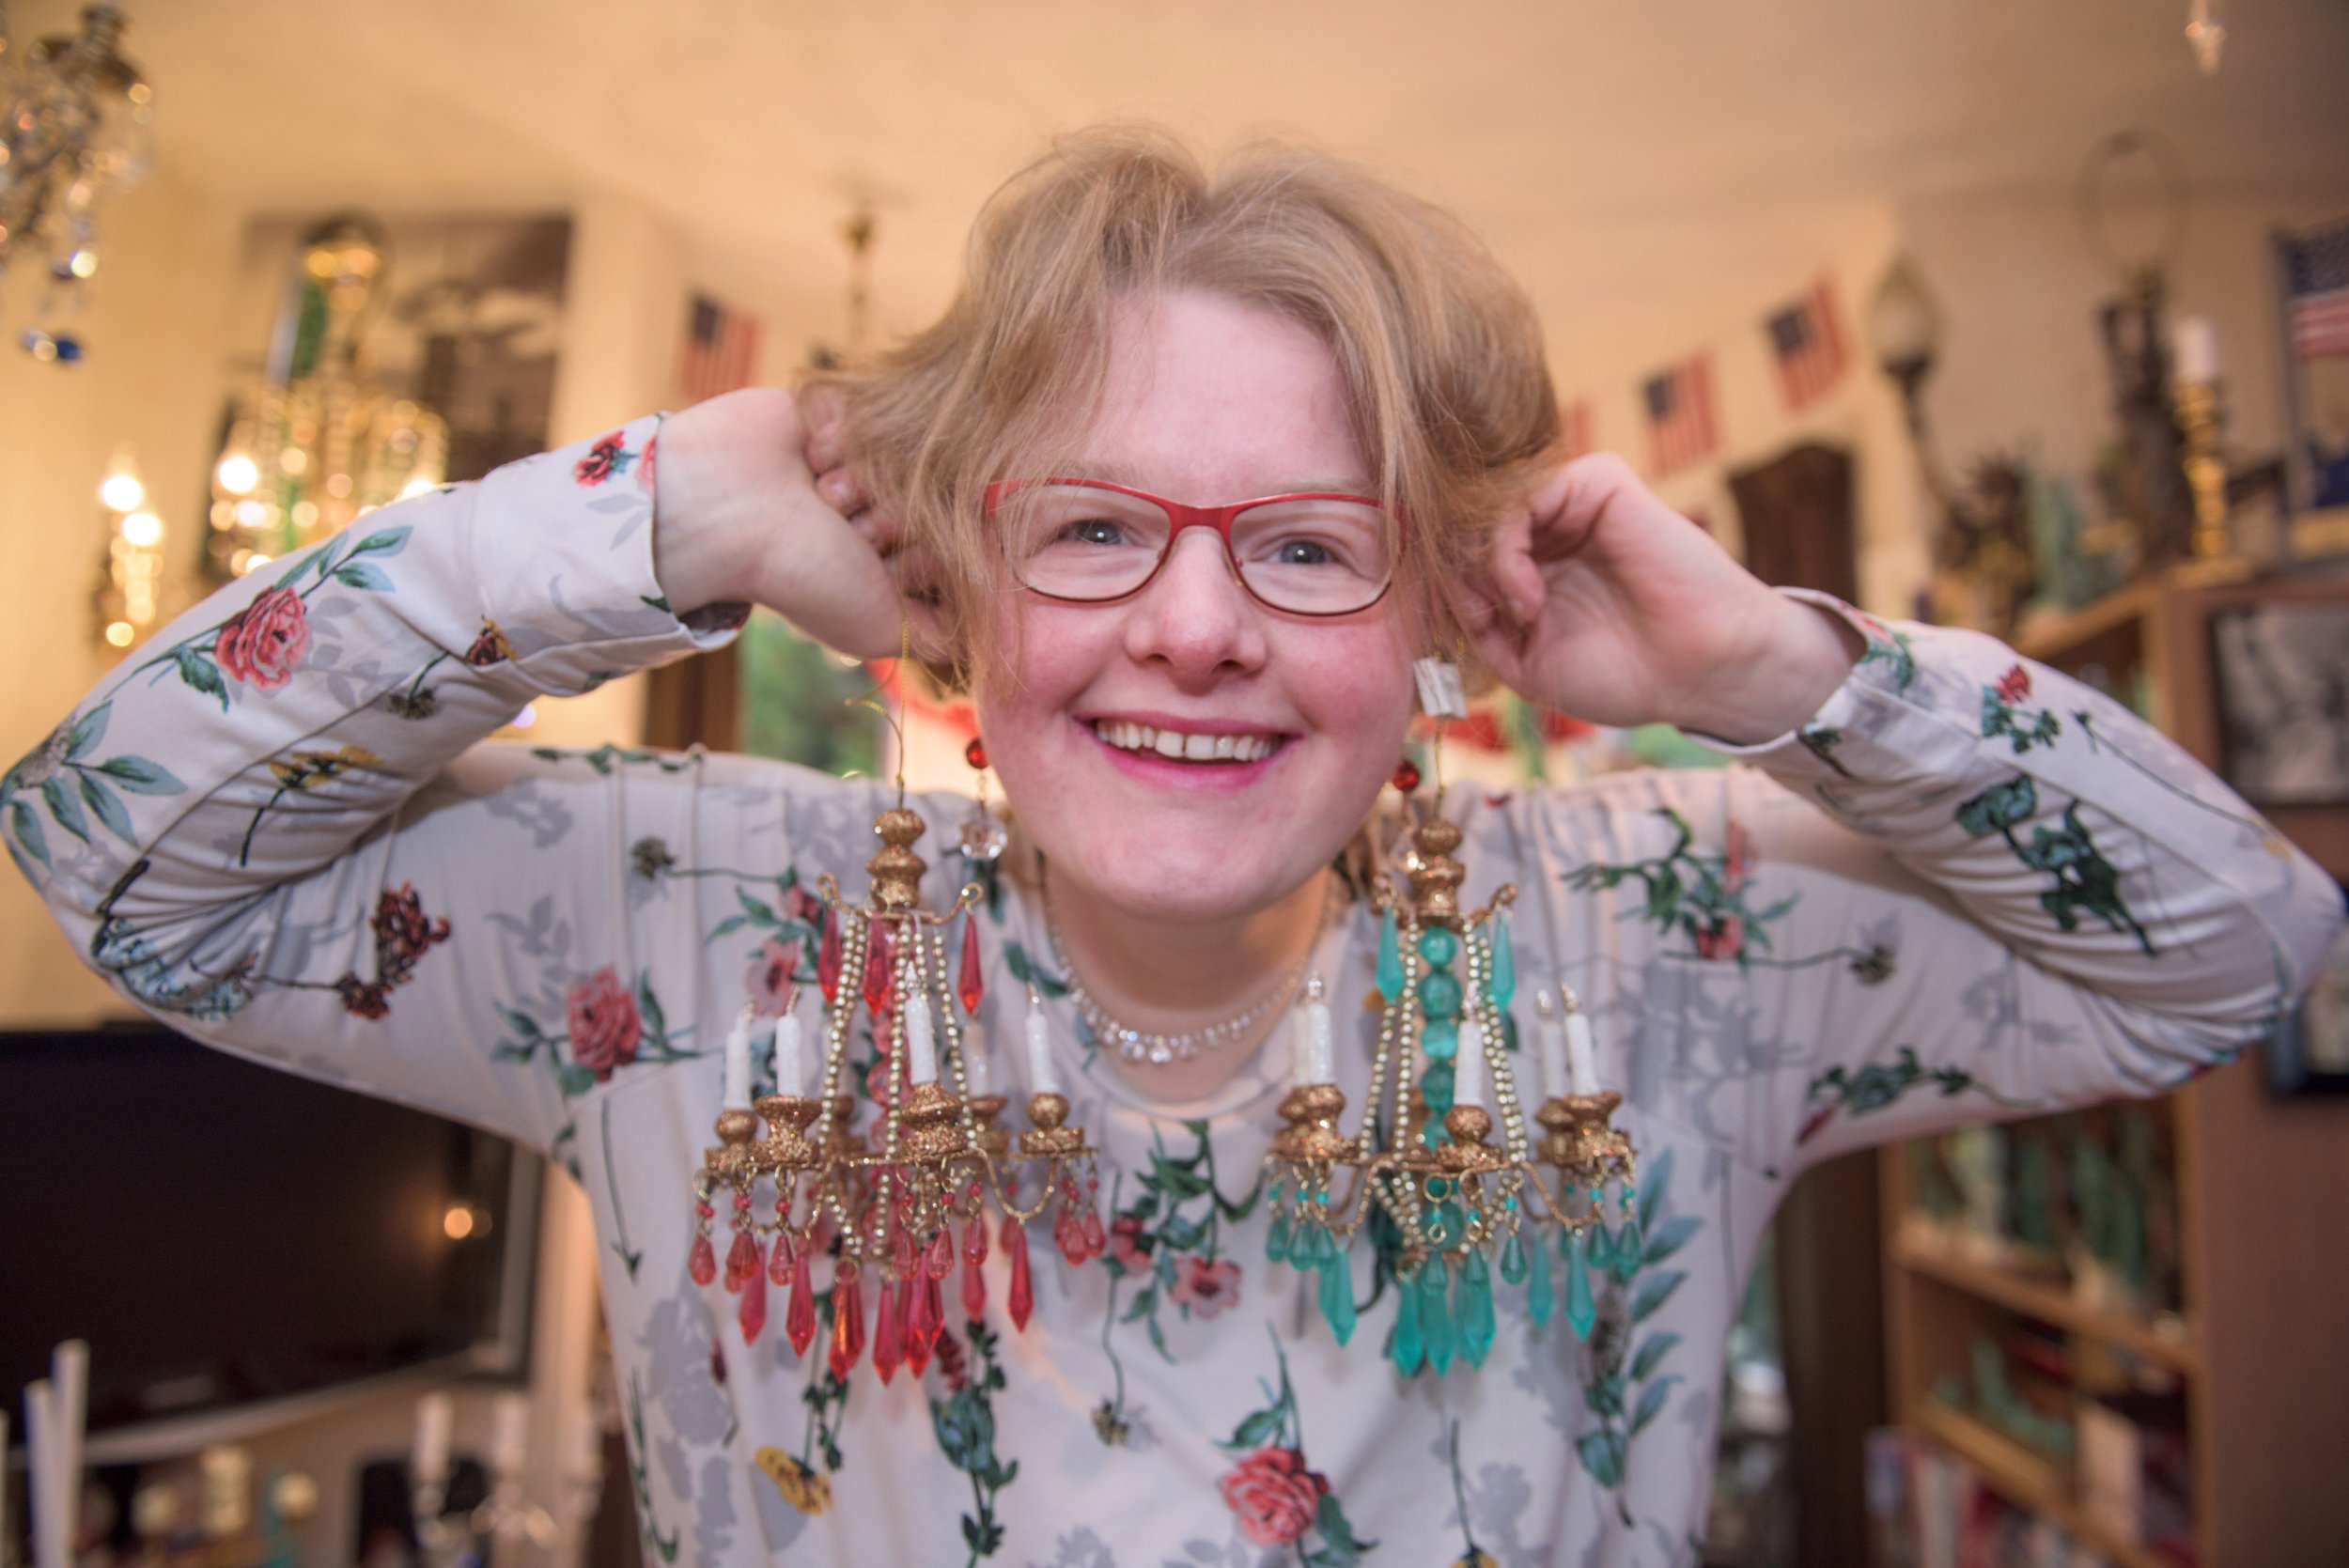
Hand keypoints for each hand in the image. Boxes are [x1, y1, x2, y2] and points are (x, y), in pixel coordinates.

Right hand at [650, 388, 935, 660]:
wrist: (724, 510)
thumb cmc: (802, 576)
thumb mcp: (882, 628)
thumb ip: (938, 634)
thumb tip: (986, 632)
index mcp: (890, 559)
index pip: (953, 545)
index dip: (924, 557)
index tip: (884, 569)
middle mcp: (878, 510)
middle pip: (933, 499)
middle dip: (894, 517)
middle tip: (848, 532)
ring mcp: (861, 461)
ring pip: (907, 456)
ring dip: (864, 477)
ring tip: (821, 495)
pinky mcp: (841, 411)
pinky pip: (877, 411)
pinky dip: (844, 436)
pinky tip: (810, 456)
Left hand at [1469, 453, 1861, 744]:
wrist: (1701, 671)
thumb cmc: (1624, 675)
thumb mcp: (1526, 663)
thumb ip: (1480, 621)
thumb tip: (1442, 577)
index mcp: (1534, 569)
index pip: (1461, 555)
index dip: (1444, 587)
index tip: (1460, 631)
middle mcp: (1550, 533)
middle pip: (1467, 528)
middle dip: (1461, 577)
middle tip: (1490, 622)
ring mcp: (1573, 507)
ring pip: (1489, 511)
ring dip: (1486, 567)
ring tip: (1521, 613)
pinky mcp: (1598, 485)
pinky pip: (1524, 493)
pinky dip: (1507, 546)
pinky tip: (1529, 596)